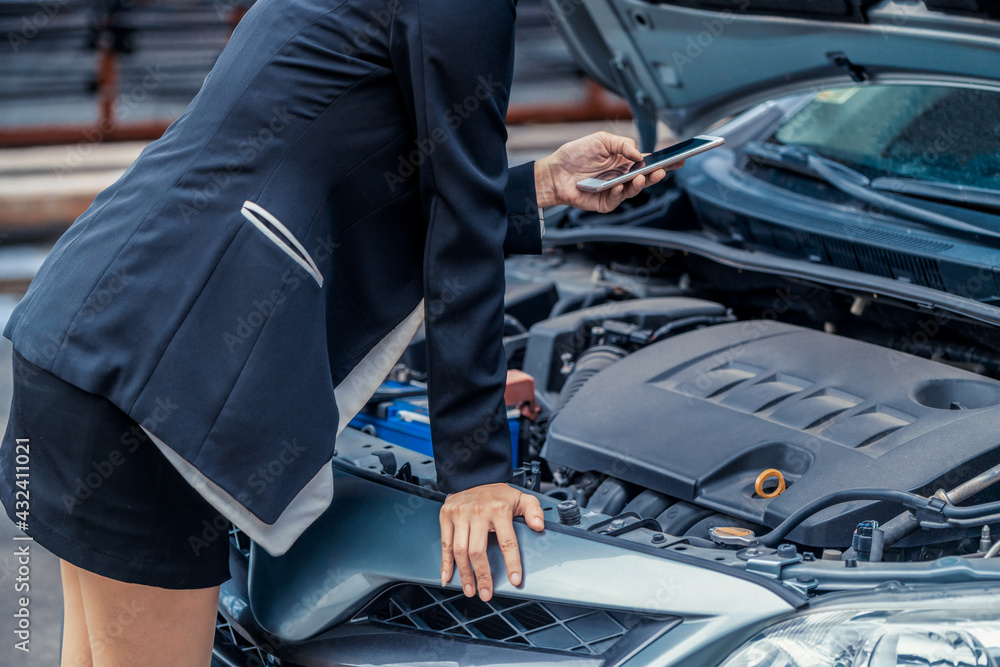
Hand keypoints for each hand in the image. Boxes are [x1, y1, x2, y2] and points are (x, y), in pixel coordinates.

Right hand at [440, 482, 544, 600]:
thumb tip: (539, 526)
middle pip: (478, 550)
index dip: (512, 563)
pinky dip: (445, 563)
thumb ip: (533, 511)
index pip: (507, 541)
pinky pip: (445, 543)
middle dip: (483, 575)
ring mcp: (460, 514)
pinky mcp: (446, 516)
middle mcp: (478, 512)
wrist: (474, 477)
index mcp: (499, 509)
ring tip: (470, 590)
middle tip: (486, 593)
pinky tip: (447, 577)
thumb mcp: (521, 498)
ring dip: (464, 574)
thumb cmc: (498, 494)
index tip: (515, 580)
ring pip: (460, 550)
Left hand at [534, 131, 684, 213]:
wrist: (555, 171)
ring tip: (644, 176)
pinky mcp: (605, 202)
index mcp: (625, 161)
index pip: (650, 161)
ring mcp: (616, 190)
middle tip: (665, 169)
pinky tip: (618, 185)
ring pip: (635, 189)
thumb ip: (622, 144)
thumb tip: (640, 154)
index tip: (681, 158)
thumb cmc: (576, 155)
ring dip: (641, 184)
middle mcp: (624, 176)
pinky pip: (616, 199)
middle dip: (659, 173)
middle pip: (648, 177)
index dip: (666, 161)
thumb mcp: (601, 139)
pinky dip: (619, 192)